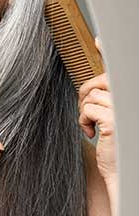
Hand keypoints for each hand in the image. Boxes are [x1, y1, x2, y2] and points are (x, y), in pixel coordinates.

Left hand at [78, 37, 117, 182]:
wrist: (123, 175)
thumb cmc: (115, 147)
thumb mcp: (111, 117)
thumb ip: (104, 98)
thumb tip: (92, 82)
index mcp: (130, 96)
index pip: (119, 70)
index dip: (109, 51)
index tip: (99, 40)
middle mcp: (131, 99)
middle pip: (100, 81)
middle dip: (86, 94)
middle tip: (87, 113)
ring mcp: (125, 109)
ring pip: (91, 94)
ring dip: (84, 111)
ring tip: (92, 126)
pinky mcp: (114, 120)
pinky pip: (87, 108)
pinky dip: (83, 120)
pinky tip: (92, 134)